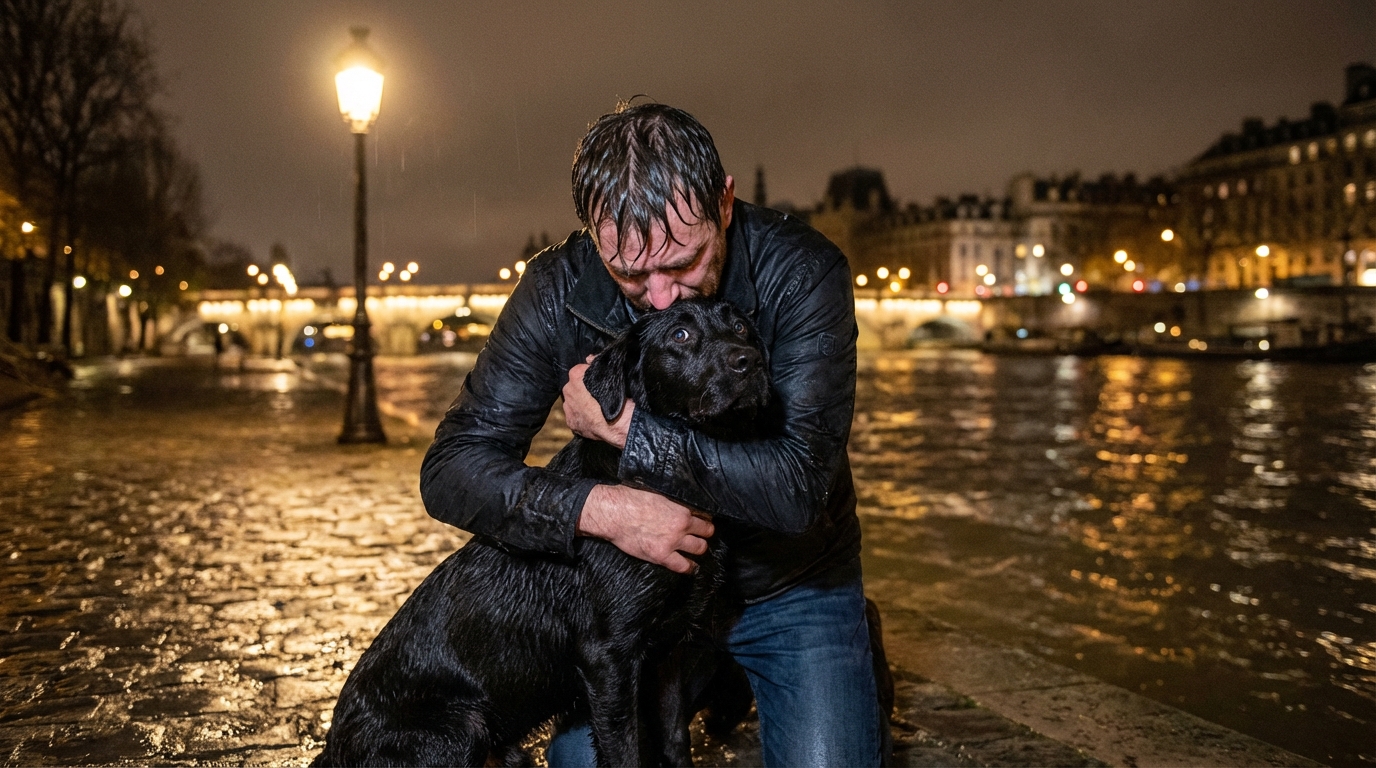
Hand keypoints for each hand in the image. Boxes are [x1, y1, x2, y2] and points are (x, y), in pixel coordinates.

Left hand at [563, 355, 633, 448]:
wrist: (618, 423)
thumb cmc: (617, 397)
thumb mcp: (610, 373)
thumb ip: (596, 363)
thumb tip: (589, 358)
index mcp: (575, 376)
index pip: (579, 370)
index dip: (588, 374)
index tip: (597, 380)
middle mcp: (568, 391)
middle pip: (573, 386)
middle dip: (581, 389)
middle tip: (596, 394)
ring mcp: (568, 408)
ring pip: (572, 402)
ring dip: (580, 403)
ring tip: (594, 408)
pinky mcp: (571, 422)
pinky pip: (574, 416)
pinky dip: (581, 417)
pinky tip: (592, 419)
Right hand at [577, 484, 712, 573]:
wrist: (613, 513)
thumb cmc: (630, 499)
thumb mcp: (657, 494)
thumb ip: (672, 503)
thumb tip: (678, 505)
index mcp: (681, 510)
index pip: (704, 517)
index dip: (705, 519)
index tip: (703, 522)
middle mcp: (680, 527)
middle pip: (706, 533)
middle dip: (704, 534)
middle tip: (701, 535)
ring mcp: (672, 543)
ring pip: (699, 549)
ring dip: (698, 548)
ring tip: (696, 549)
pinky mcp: (661, 556)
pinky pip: (682, 566)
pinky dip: (689, 567)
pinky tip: (691, 566)